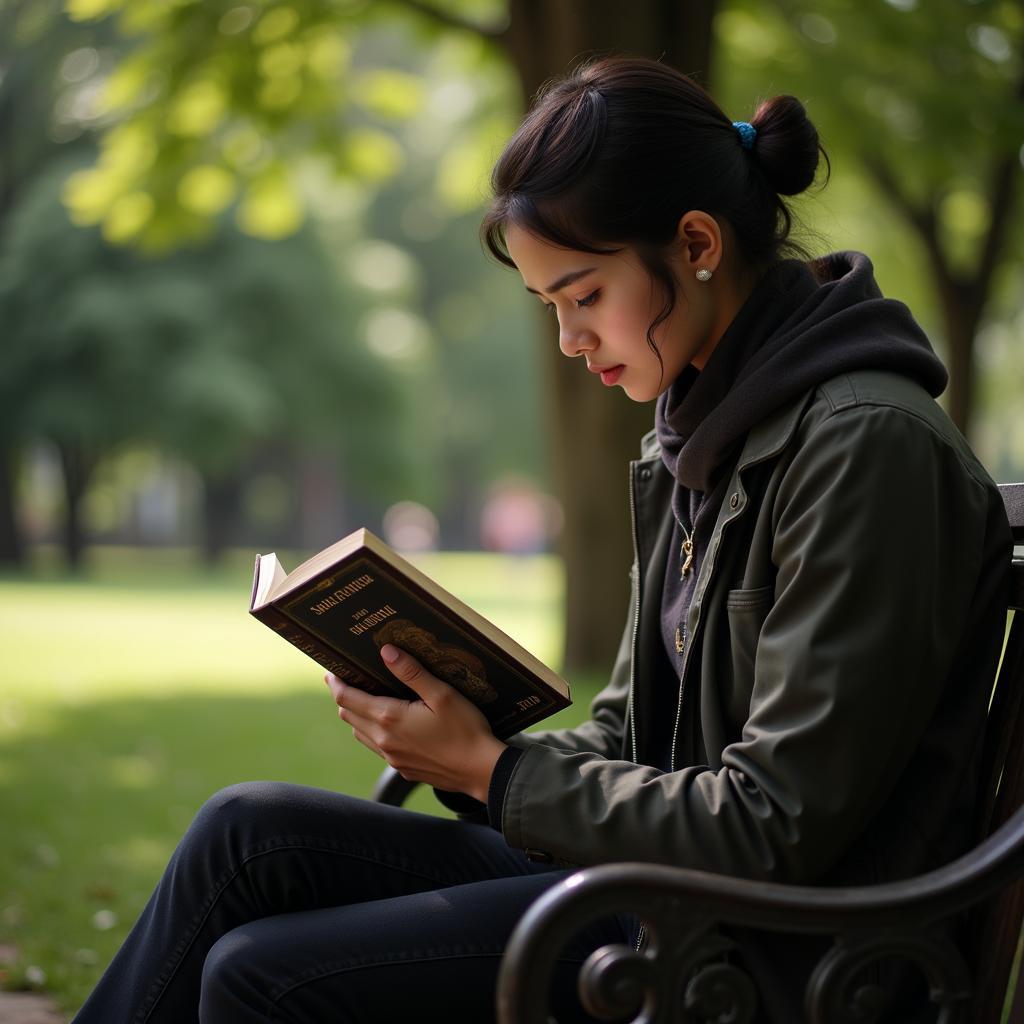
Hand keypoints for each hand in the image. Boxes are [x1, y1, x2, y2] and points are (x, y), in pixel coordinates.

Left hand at [324, 645, 506, 801]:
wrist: (481, 770)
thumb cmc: (465, 729)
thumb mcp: (441, 694)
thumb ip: (411, 672)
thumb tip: (386, 651)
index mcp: (390, 718)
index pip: (347, 699)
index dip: (336, 684)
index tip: (330, 673)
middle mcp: (385, 740)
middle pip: (349, 716)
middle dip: (343, 698)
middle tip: (345, 681)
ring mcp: (393, 758)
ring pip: (361, 734)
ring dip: (356, 716)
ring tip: (364, 700)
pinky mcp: (403, 768)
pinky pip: (377, 748)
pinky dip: (372, 732)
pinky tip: (388, 725)